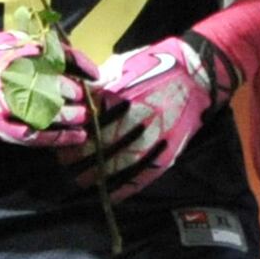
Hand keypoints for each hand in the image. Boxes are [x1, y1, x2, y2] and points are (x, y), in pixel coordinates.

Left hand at [72, 0, 259, 194]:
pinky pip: (146, 172)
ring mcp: (155, 134)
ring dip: (100, 176)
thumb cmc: (156, 63)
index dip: (75, 139)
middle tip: (67, 167)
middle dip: (82, 159)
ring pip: (122, 163)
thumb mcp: (124, 65)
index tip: (62, 147)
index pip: (90, 124)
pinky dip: (128, 187)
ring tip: (84, 182)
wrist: (198, 72)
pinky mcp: (170, 148)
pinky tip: (112, 195)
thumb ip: (102, 85)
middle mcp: (137, 116)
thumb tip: (79, 99)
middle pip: (103, 145)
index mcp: (123, 95)